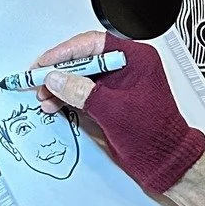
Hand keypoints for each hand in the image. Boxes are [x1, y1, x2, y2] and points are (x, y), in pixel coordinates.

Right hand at [36, 33, 204, 195]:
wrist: (166, 160)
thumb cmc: (154, 134)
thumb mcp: (112, 110)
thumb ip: (81, 91)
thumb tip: (56, 78)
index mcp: (135, 59)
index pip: (93, 44)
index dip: (64, 52)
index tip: (44, 63)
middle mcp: (127, 67)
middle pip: (85, 59)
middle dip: (59, 71)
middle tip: (38, 80)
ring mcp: (119, 84)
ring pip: (82, 76)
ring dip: (61, 86)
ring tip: (44, 96)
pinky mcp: (113, 100)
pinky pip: (85, 91)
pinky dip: (68, 97)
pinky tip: (54, 104)